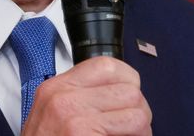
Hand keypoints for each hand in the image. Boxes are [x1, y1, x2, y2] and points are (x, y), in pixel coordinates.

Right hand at [21, 56, 151, 134]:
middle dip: (138, 111)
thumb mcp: (51, 117)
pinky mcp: (84, 133)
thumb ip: (79, 100)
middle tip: (132, 129)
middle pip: (128, 88)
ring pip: (137, 110)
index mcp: (55, 88)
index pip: (106, 65)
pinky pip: (135, 129)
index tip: (129, 98)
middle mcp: (63, 98)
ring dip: (141, 129)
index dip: (127, 81)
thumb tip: (121, 91)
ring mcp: (73, 116)